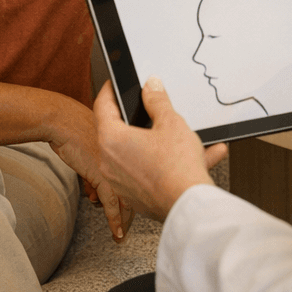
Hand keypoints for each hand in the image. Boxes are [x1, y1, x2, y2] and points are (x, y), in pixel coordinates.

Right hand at [47, 98, 133, 241]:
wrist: (63, 123)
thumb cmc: (79, 129)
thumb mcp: (100, 144)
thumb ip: (105, 165)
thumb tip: (98, 191)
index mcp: (129, 147)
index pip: (144, 173)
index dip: (145, 191)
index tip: (145, 204)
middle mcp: (126, 158)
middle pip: (139, 188)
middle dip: (138, 209)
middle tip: (136, 224)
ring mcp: (115, 168)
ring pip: (127, 199)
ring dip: (125, 218)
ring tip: (123, 233)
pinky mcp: (101, 176)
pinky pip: (111, 203)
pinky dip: (114, 219)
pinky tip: (116, 231)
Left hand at [94, 78, 227, 221]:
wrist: (188, 206)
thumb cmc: (176, 168)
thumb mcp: (170, 122)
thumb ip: (157, 100)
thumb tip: (151, 86)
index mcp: (112, 139)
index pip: (102, 106)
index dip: (109, 90)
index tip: (114, 85)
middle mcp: (109, 162)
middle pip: (117, 130)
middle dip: (135, 119)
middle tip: (145, 107)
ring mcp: (120, 181)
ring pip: (135, 152)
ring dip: (154, 142)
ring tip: (182, 137)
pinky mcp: (134, 195)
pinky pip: (145, 171)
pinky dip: (161, 163)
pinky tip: (189, 158)